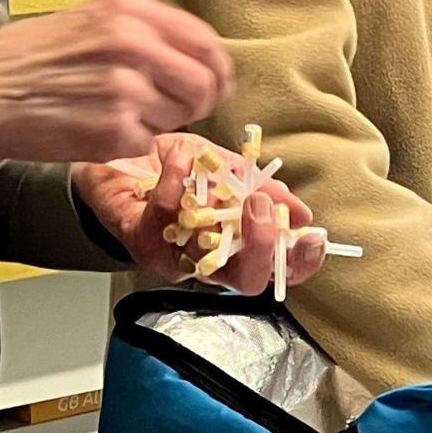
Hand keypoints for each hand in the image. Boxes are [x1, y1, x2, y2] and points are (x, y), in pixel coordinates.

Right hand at [0, 0, 233, 163]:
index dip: (217, 67)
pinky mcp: (113, 132)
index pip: (205, 39)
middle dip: (199, 101)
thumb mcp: (86, 18)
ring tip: (122, 115)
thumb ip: (141, 30)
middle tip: (179, 109)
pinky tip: (101, 130)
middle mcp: (132, 44)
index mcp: (127, 11)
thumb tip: (193, 54)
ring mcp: (125, 90)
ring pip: (180, 116)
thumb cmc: (25, 57)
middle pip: (205, 82)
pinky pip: (148, 142)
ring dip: (161, 122)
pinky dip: (133, 143)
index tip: (216, 81)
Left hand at [73, 134, 328, 294]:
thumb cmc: (173, 164)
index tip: (313, 237)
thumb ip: (257, 186)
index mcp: (235, 242)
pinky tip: (182, 160)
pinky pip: (164, 221)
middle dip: (263, 250)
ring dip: (225, 223)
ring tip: (230, 186)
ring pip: (205, 266)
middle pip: (247, 282)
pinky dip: (177, 185)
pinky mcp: (142, 241)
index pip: (276, 267)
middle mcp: (207, 259)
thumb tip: (298, 211)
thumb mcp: (222, 165)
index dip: (300, 261)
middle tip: (263, 210)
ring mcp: (174, 256)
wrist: (118, 151)